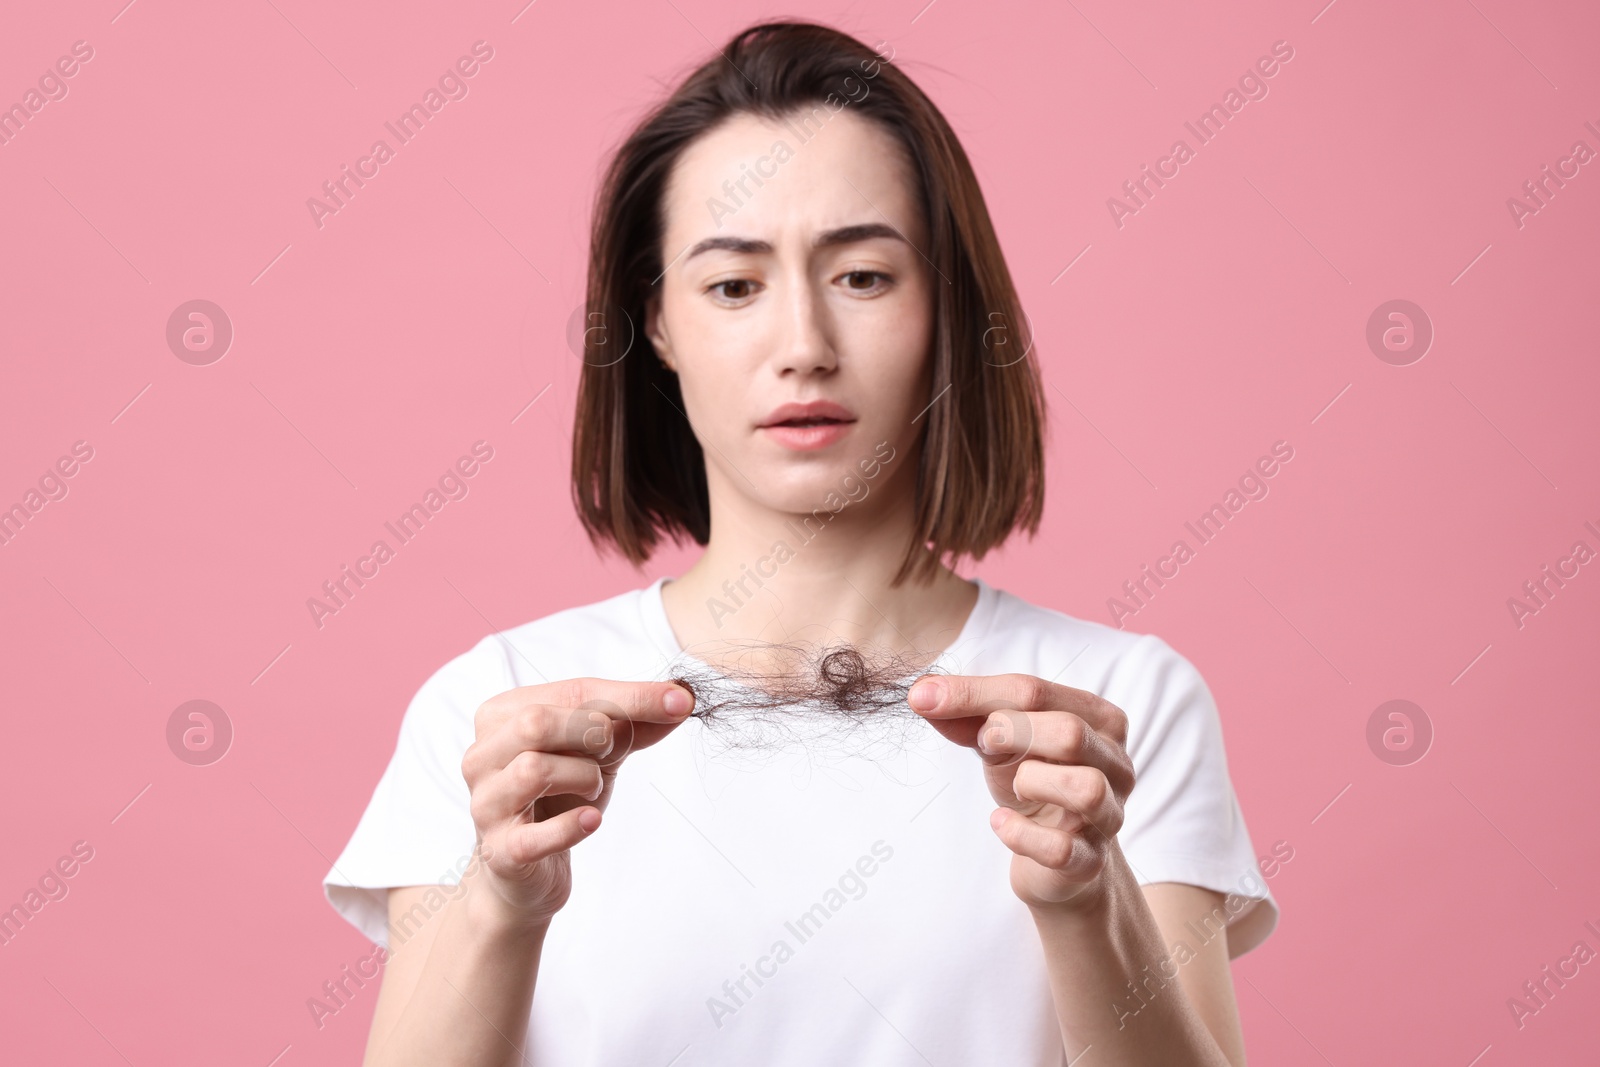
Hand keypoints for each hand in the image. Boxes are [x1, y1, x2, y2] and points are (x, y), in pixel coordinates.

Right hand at [460, 678, 694, 924]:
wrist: (529, 871)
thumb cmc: (560, 797)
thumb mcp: (598, 752)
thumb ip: (634, 723)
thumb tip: (681, 698)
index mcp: (501, 716)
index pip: (569, 692)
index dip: (628, 697)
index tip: (678, 702)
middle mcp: (481, 755)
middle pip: (537, 722)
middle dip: (594, 733)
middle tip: (613, 753)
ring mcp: (485, 804)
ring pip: (533, 770)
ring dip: (583, 777)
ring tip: (593, 788)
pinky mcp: (498, 852)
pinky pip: (534, 836)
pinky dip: (572, 826)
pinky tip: (592, 820)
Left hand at [908, 674, 1134, 908]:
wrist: (1053, 858)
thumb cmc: (1033, 784)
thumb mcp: (1001, 741)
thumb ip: (967, 715)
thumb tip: (922, 694)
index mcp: (1099, 719)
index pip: (1036, 692)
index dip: (975, 694)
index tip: (926, 699)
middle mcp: (1117, 763)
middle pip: (1069, 732)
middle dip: (1012, 734)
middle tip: (985, 745)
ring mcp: (1109, 814)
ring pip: (1084, 788)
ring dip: (1031, 781)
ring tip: (1014, 787)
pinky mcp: (1091, 861)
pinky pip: (1061, 847)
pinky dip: (1019, 834)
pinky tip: (1000, 822)